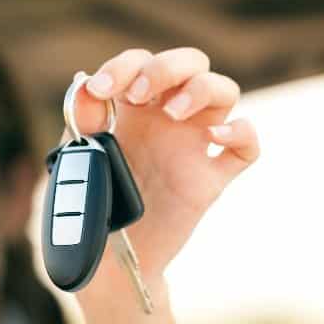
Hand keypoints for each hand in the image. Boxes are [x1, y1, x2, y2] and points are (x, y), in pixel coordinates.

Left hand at [71, 48, 258, 279]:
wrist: (105, 261)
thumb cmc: (89, 207)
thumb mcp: (77, 160)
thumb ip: (80, 123)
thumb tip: (85, 85)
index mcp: (131, 109)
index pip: (141, 62)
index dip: (125, 65)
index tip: (102, 91)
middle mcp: (166, 120)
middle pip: (190, 63)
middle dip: (166, 66)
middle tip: (137, 96)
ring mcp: (192, 146)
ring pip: (224, 91)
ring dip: (201, 88)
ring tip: (172, 113)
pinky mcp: (210, 180)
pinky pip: (247, 147)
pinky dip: (242, 132)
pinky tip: (215, 137)